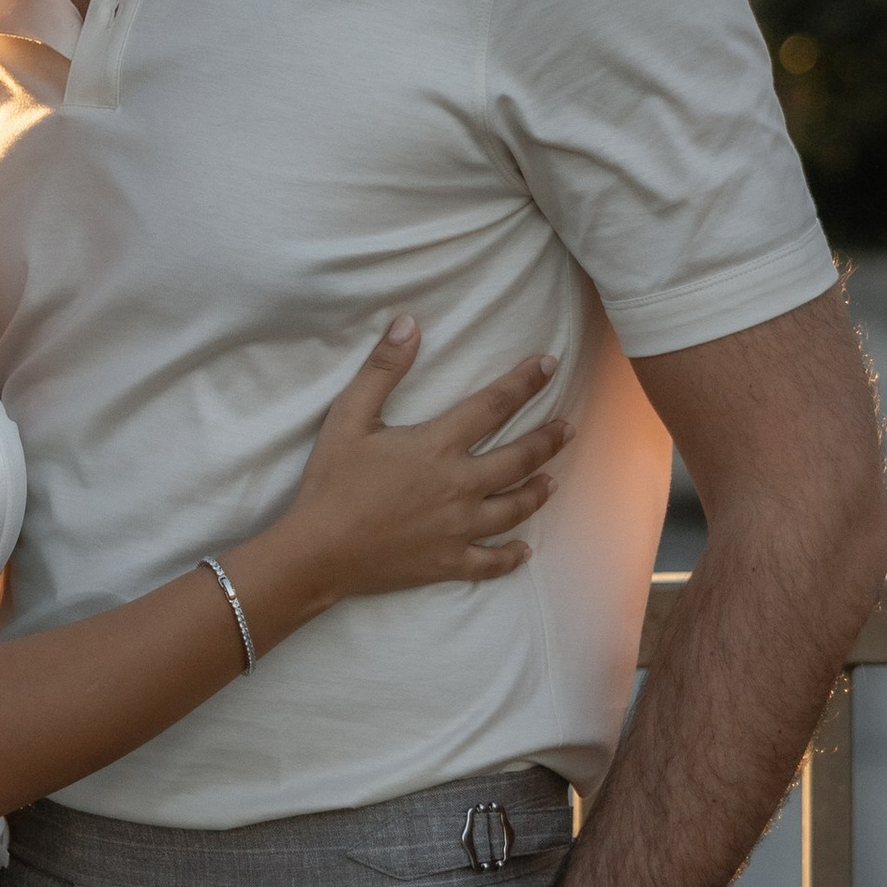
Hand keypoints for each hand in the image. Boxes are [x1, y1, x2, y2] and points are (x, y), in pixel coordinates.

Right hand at [270, 332, 569, 608]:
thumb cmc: (332, 482)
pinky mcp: (449, 562)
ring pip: (514, 508)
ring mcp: (459, 528)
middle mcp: (460, 486)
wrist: (319, 552)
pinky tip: (523, 551)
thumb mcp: (349, 416)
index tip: (549, 365)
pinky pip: (491, 562)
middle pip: (519, 458)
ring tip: (552, 480)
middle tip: (567, 428)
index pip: (495, 405)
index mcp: (438, 446)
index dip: (525, 382)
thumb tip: (409, 323)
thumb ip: (383, 369)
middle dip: (547, 440)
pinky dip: (510, 556)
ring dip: (537, 492)